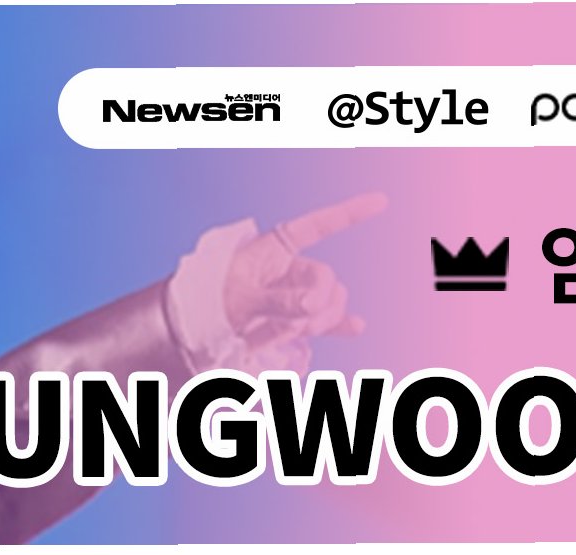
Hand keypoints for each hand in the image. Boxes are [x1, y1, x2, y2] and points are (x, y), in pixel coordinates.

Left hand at [218, 193, 387, 367]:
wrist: (195, 326)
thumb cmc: (210, 300)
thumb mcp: (240, 297)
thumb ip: (277, 301)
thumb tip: (314, 306)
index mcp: (275, 248)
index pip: (317, 226)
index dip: (349, 213)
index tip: (381, 201)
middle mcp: (290, 268)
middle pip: (326, 278)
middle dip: (318, 300)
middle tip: (299, 318)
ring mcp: (296, 294)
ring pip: (328, 303)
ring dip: (314, 321)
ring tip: (283, 333)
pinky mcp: (296, 317)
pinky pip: (325, 320)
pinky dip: (338, 325)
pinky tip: (356, 327)